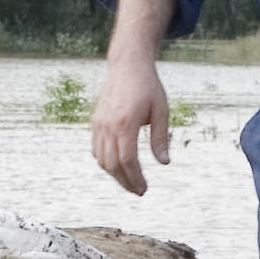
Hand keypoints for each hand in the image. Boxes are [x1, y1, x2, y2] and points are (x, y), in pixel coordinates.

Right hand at [91, 62, 172, 194]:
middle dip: (125, 182)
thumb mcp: (161, 111)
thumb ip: (160, 138)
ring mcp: (99, 124)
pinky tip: (118, 167)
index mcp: (126, 123)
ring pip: (102, 159)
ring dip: (115, 175)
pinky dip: (105, 162)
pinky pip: (96, 150)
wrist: (127, 67)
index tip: (143, 188)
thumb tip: (164, 163)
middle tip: (138, 191)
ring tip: (129, 182)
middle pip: (112, 164)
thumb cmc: (148, 87)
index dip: (135, 178)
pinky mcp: (95, 123)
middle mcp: (108, 125)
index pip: (127, 159)